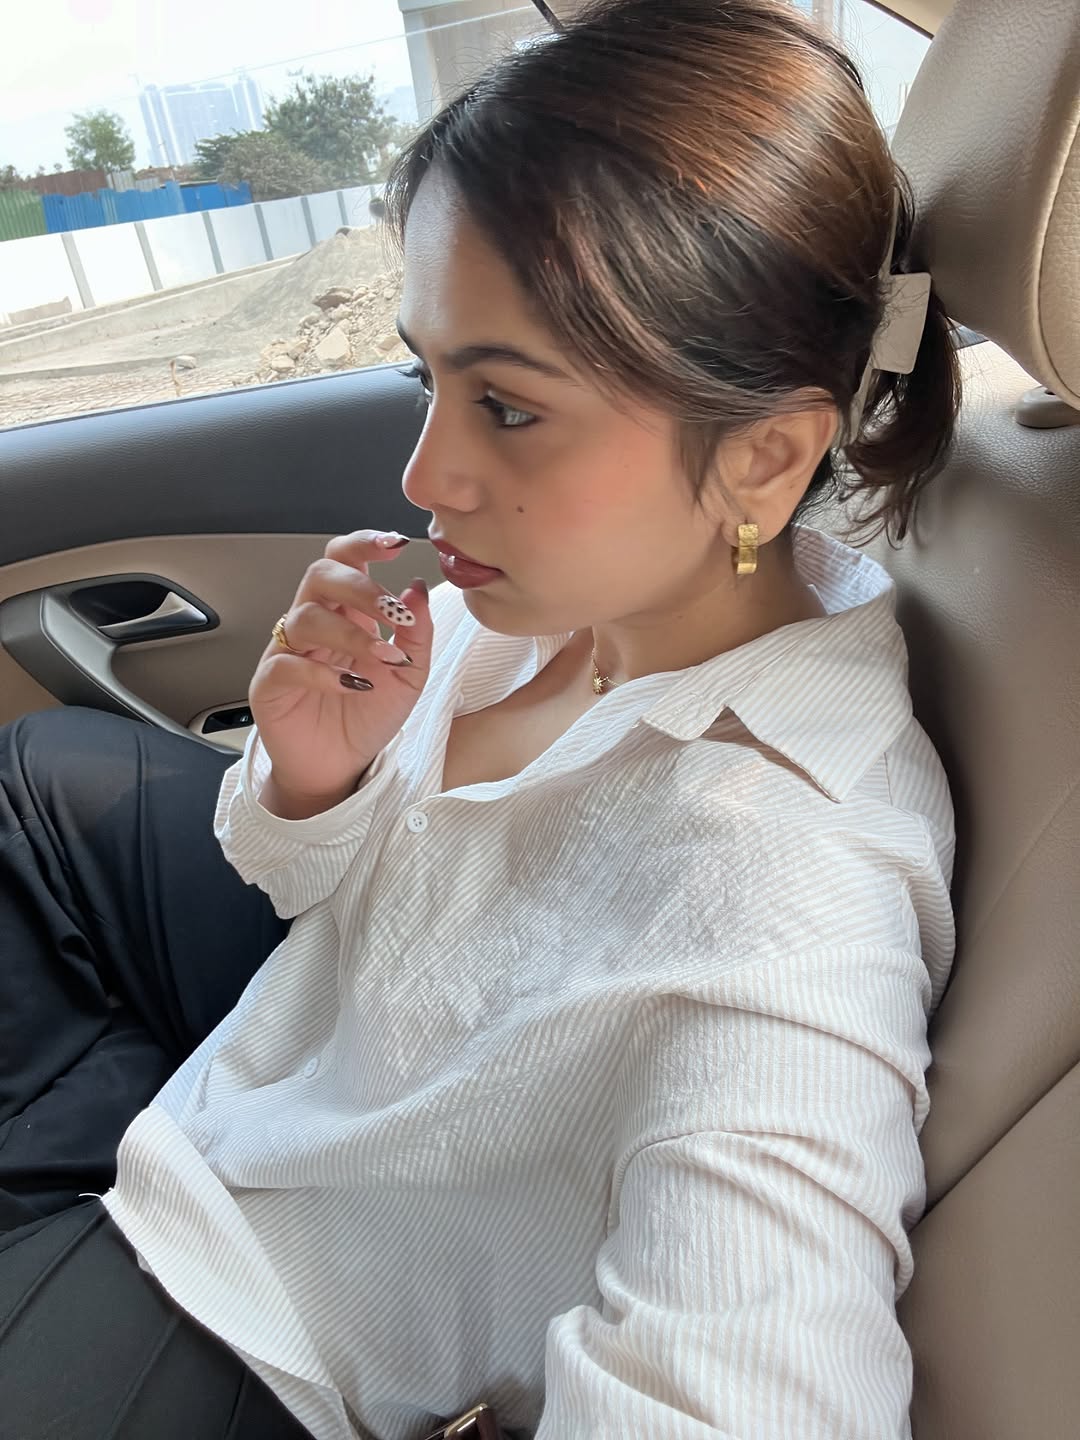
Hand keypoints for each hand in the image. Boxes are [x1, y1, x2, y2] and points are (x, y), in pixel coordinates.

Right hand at [249, 529, 431, 812]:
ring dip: (351, 636)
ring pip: (305, 618)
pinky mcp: (270, 684)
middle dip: (360, 587)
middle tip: (393, 614)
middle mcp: (314, 624)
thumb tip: (418, 585)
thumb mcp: (409, 674)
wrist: (340, 767)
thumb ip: (418, 632)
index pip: (343, 560)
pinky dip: (323, 673)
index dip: (363, 545)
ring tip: (382, 660)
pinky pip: (286, 665)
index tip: (395, 544)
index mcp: (346, 612)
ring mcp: (287, 651)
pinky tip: (352, 686)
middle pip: (319, 575)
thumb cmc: (368, 716)